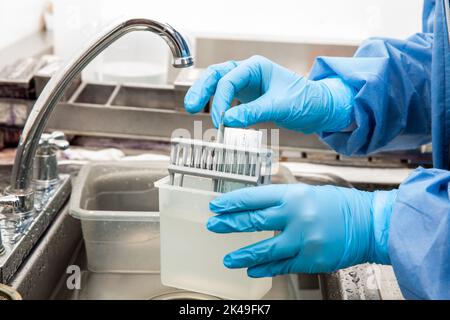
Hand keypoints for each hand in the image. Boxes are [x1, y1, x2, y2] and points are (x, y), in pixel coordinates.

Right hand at [185, 55, 354, 132]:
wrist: (320, 109)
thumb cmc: (306, 100)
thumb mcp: (279, 106)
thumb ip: (253, 113)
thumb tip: (228, 121)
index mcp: (256, 67)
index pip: (229, 79)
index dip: (220, 100)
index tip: (220, 120)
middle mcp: (248, 72)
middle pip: (216, 75)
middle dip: (202, 89)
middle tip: (191, 106)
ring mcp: (246, 85)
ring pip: (218, 85)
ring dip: (205, 95)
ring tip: (192, 108)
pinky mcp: (247, 98)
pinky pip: (226, 99)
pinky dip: (218, 106)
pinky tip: (213, 116)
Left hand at [207, 184, 396, 276]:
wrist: (370, 224)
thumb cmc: (340, 206)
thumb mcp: (309, 192)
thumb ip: (283, 199)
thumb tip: (256, 206)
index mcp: (294, 195)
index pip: (255, 197)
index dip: (232, 202)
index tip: (217, 206)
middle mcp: (297, 216)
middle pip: (254, 221)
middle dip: (229, 224)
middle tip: (214, 226)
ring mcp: (303, 239)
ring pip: (264, 249)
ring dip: (242, 255)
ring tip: (228, 259)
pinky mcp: (311, 259)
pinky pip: (282, 265)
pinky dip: (265, 268)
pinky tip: (252, 269)